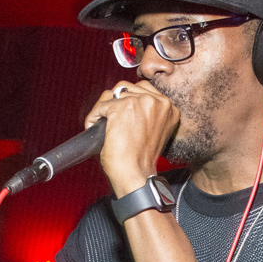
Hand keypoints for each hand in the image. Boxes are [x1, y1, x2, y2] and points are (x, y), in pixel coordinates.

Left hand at [84, 80, 179, 196]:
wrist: (135, 174)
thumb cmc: (140, 159)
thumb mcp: (153, 130)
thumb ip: (146, 113)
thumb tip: (125, 100)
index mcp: (169, 107)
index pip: (143, 89)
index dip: (128, 99)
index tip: (119, 113)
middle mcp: (158, 101)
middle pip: (126, 87)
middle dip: (114, 101)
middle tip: (108, 118)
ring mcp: (141, 102)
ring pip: (112, 94)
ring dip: (103, 108)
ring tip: (101, 124)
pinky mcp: (123, 107)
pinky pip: (100, 105)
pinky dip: (93, 116)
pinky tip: (94, 127)